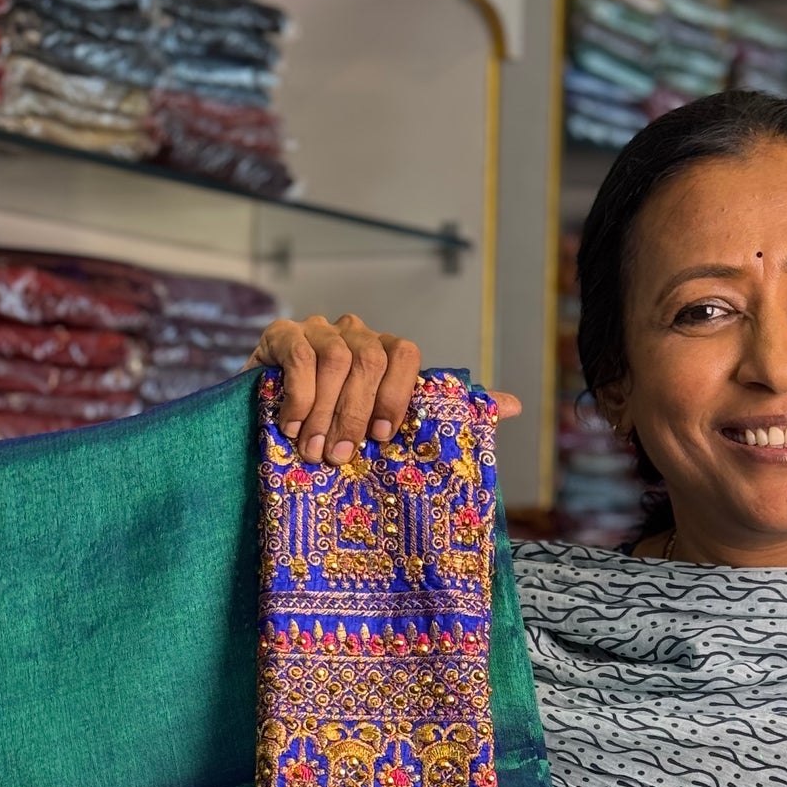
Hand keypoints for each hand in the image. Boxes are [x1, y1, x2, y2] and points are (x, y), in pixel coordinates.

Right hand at [247, 314, 521, 463]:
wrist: (271, 415)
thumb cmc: (337, 425)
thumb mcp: (389, 424)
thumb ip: (446, 412)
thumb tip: (515, 405)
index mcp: (386, 352)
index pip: (406, 353)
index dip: (398, 394)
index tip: (382, 438)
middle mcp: (355, 333)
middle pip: (370, 358)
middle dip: (357, 412)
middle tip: (341, 456)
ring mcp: (318, 330)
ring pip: (334, 359)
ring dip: (325, 411)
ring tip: (314, 450)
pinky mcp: (282, 334)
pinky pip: (299, 355)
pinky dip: (299, 395)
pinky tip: (292, 426)